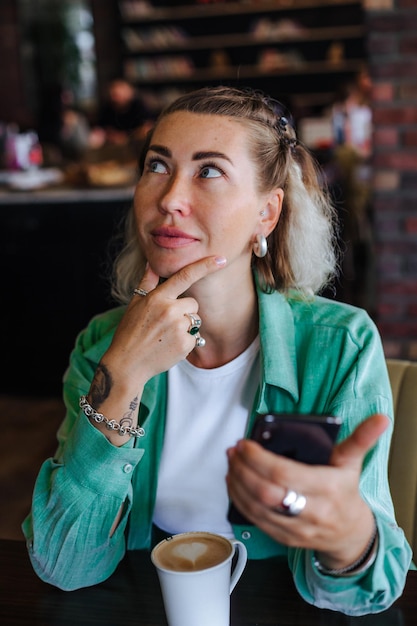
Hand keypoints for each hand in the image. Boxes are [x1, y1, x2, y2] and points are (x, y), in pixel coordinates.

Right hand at [102, 255, 226, 391]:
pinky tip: (169, 346)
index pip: (184, 276)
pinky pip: (194, 337)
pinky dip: (185, 343)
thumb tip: (152, 263)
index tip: (221, 259)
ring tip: (165, 336)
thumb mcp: (135, 304)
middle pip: (193, 304)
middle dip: (184, 312)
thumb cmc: (130, 332)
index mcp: (157, 298)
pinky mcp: (185, 344)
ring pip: (194, 321)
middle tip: (165, 324)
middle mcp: (169, 310)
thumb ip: (147, 282)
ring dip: (185, 327)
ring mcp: (178, 328)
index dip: (204, 266)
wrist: (127, 363)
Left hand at [226, 413, 388, 568]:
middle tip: (233, 451)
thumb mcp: (352, 463)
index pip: (285, 474)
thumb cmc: (345, 491)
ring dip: (238, 483)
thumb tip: (380, 418)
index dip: (259, 459)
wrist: (349, 534)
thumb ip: (361, 439)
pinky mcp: (283, 538)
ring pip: (257, 508)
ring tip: (231, 462)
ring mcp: (296, 528)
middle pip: (267, 492)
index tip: (245, 443)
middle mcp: (312, 512)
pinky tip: (233, 481)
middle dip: (244, 470)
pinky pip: (255, 520)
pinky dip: (239, 500)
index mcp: (327, 489)